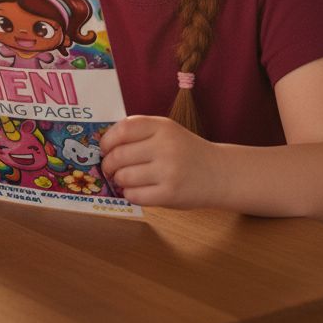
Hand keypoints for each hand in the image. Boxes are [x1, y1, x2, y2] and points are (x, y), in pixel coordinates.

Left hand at [100, 115, 216, 207]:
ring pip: (125, 177)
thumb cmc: (186, 152)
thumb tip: (104, 145)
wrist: (218, 173)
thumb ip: (140, 133)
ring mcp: (168, 171)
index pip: (124, 129)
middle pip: (119, 155)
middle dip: (108, 164)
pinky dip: (129, 194)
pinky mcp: (169, 194)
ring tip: (124, 180)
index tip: (104, 148)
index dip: (107, 140)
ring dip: (119, 180)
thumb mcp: (167, 132)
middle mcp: (165, 147)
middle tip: (109, 169)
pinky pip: (135, 195)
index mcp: (163, 127)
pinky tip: (136, 191)